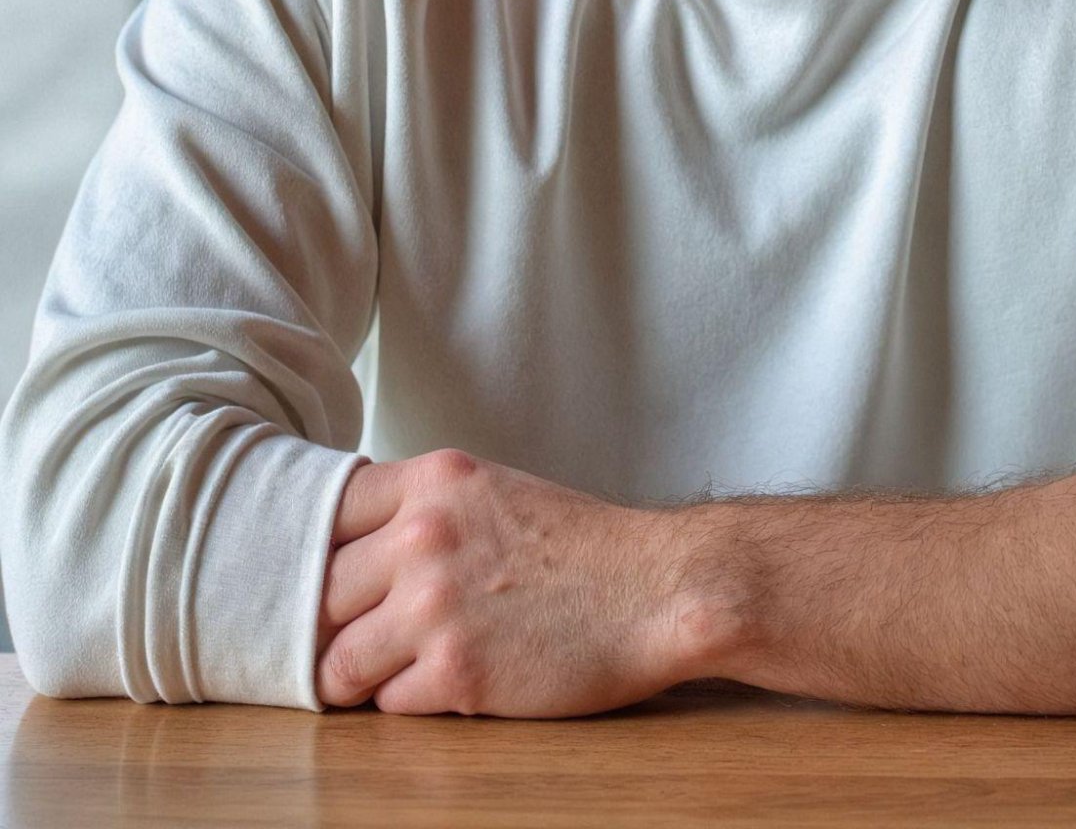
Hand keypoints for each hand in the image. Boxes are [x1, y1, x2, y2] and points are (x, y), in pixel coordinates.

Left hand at [314, 447, 734, 715]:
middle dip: (332, 623)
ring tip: (395, 669)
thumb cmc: (580, 546)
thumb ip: (420, 508)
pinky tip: (450, 682)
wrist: (657, 590)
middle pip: (318, 593)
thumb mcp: (492, 492)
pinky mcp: (454, 673)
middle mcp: (424, 535)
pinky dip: (408, 701)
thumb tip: (343, 548)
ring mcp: (434, 606)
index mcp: (435, 479)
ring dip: (359, 673)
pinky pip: (386, 702)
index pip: (322, 513)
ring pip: (338, 659)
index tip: (319, 579)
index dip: (312, 553)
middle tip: (354, 636)